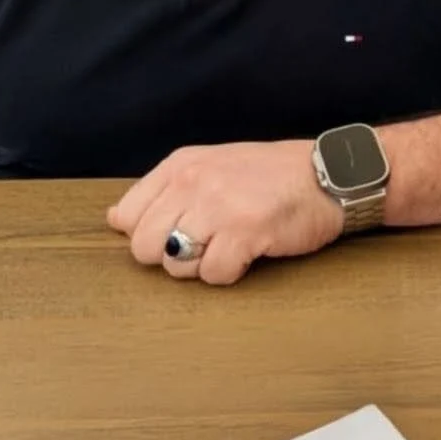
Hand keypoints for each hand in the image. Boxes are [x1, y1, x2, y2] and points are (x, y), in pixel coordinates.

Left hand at [107, 140, 343, 285]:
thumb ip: (162, 191)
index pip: (127, 216)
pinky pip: (213, 275)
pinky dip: (229, 274)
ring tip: (227, 247)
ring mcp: (218, 204)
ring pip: (175, 264)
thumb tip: (114, 219)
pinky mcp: (245, 229)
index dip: (147, 235)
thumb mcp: (207, 167)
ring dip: (200, 266)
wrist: (326, 173)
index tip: (176, 232)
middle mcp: (192, 181)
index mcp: (179, 165)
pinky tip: (247, 254)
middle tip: (203, 245)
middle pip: (144, 247)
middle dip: (169, 257)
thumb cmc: (266, 176)